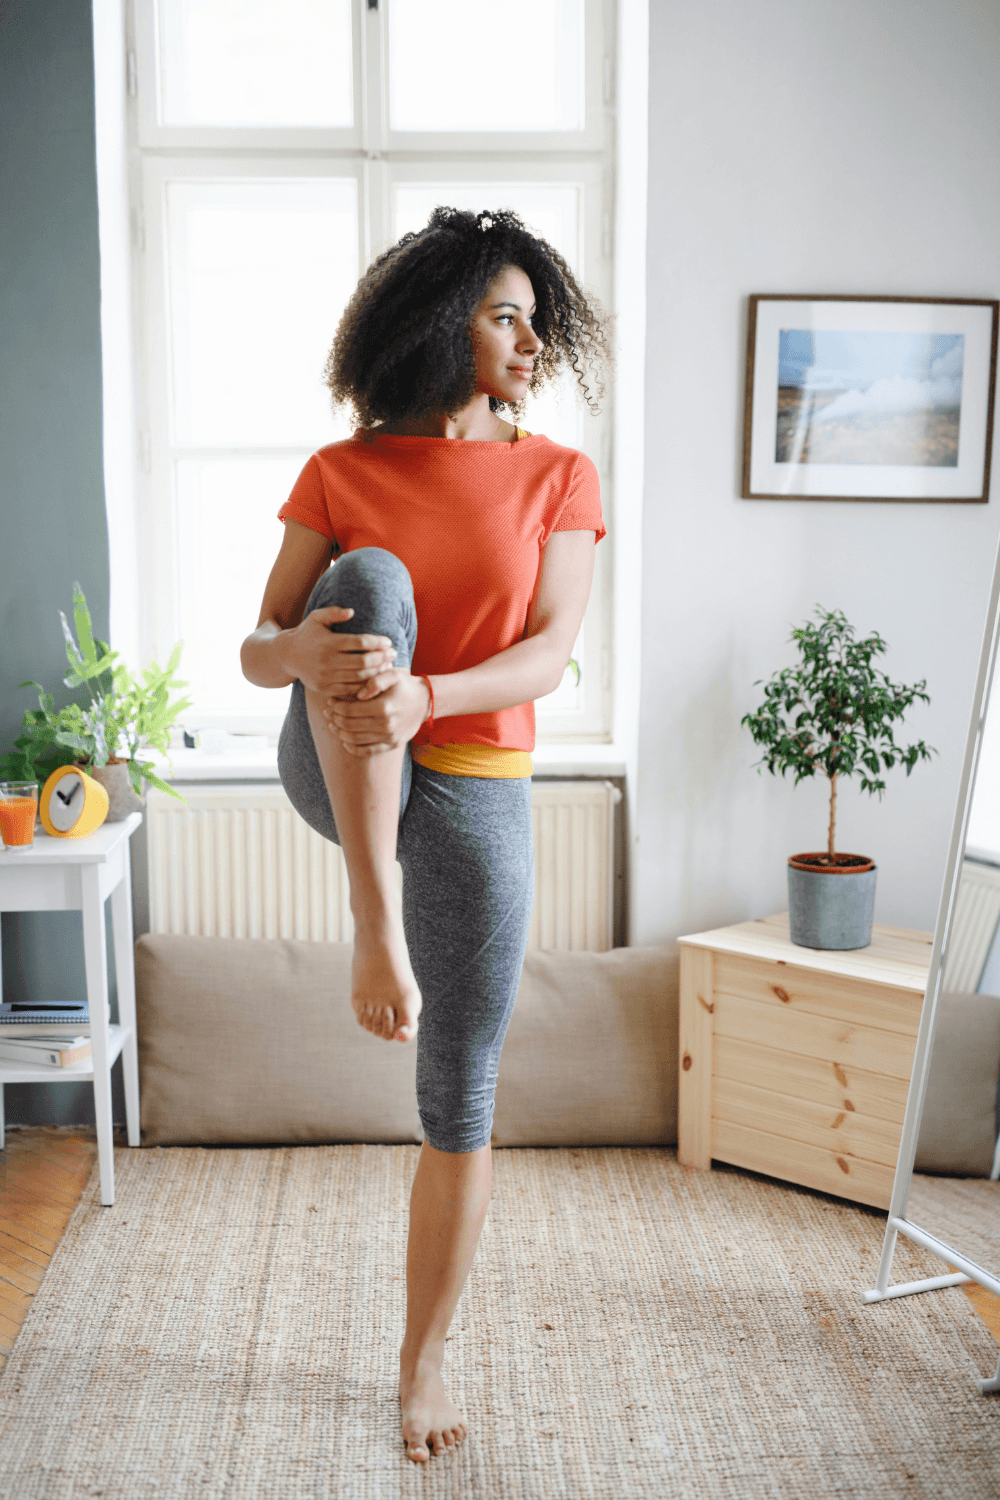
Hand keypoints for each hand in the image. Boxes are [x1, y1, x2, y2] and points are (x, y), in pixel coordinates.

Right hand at [277, 606, 396, 697]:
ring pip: (359, 678)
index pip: (359, 643)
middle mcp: (327, 661)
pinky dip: (366, 686)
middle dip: (382, 658)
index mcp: (328, 642)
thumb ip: (333, 613)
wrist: (287, 656)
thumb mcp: (317, 618)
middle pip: (363, 662)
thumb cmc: (308, 633)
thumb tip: (352, 612)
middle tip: (393, 654)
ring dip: (377, 672)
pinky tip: (376, 679)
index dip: (377, 642)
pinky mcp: (325, 689)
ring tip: (388, 666)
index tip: (388, 641)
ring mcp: (326, 677)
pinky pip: (351, 690)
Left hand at [324, 671, 431, 755]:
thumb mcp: (392, 674)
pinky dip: (353, 748)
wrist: (425, 702)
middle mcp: (386, 725)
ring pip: (355, 739)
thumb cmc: (405, 685)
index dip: (335, 707)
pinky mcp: (392, 744)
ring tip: (332, 724)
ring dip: (340, 733)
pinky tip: (345, 741)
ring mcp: (389, 736)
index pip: (349, 710)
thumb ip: (374, 680)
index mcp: (383, 707)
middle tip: (327, 712)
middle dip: (334, 719)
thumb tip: (358, 694)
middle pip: (349, 725)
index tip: (330, 701)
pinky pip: (367, 751)